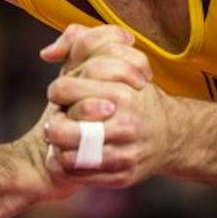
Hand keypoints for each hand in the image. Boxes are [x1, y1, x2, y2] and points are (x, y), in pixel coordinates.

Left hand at [42, 28, 170, 186]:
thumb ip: (80, 41)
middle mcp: (126, 124)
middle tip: (58, 121)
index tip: (65, 95)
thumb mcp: (114, 60)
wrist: (170, 134)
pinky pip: (79, 175)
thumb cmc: (133, 94)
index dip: (58, 92)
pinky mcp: (123, 176)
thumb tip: (46, 53)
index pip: (64, 90)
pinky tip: (72, 155)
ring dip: (58, 148)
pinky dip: (67, 167)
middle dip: (53, 125)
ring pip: (68, 156)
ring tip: (64, 140)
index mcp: (121, 92)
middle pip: (60, 130)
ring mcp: (125, 153)